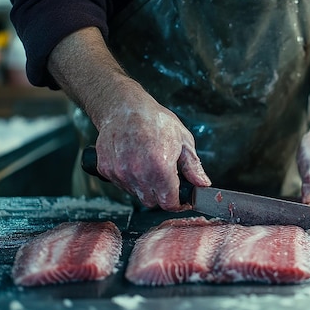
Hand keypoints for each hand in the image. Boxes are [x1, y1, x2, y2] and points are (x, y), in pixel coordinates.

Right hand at [47, 27, 210, 210]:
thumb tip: (203, 184)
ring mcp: (120, 172)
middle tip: (165, 178)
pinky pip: (121, 184)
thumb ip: (193, 166)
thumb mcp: (183, 140)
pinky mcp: (106, 169)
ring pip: (135, 194)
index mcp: (160, 167)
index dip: (177, 203)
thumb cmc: (155, 120)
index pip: (169, 202)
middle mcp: (138, 173)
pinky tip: (134, 162)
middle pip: (151, 202)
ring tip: (148, 166)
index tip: (180, 199)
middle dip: (161, 195)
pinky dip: (129, 179)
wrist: (124, 106)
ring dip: (144, 187)